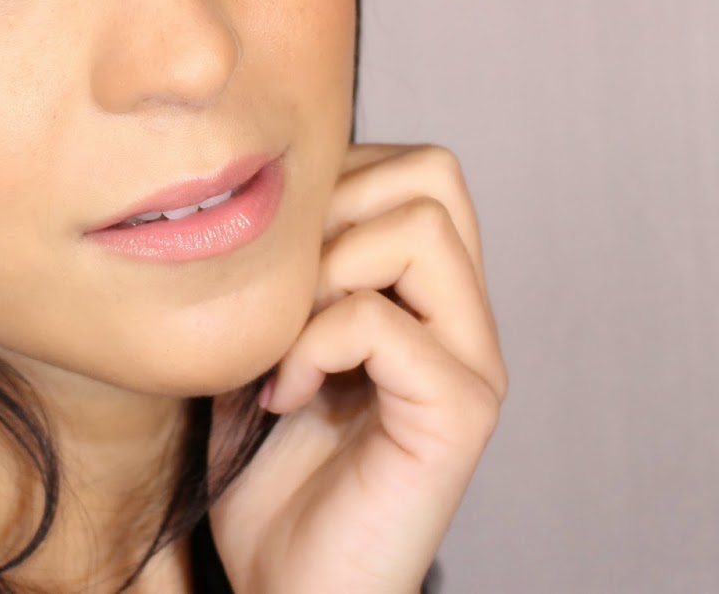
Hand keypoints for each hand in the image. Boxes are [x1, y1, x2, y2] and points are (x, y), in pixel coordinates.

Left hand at [208, 144, 507, 593]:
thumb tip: (247, 185)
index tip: (269, 266)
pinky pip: (382, 321)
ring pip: (422, 228)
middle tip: (278, 294)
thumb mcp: (258, 342)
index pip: (411, 167)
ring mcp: (471, 364)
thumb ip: (278, 268)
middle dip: (331, 212)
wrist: (288, 587)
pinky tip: (284, 396)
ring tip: (283, 342)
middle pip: (433, 175)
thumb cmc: (267, 473)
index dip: (329, 186)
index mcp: (426, 294)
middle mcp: (464, 319)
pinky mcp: (457, 413)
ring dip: (325, 271)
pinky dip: (313, 344)